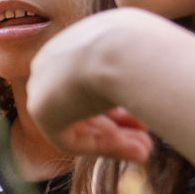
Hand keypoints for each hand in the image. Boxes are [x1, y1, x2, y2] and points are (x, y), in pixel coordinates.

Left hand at [27, 12, 155, 161]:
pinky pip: (69, 137)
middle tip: (147, 142)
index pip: (92, 80)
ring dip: (112, 141)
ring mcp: (44, 81)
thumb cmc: (148, 48)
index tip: (146, 118)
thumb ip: (142, 74)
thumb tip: (153, 89)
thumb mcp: (148, 57)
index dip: (120, 104)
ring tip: (145, 152)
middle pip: (82, 103)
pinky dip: (101, 148)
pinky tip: (133, 150)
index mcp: (79, 40)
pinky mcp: (41, 108)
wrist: (128, 49)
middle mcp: (57, 58)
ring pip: (76, 122)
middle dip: (117, 126)